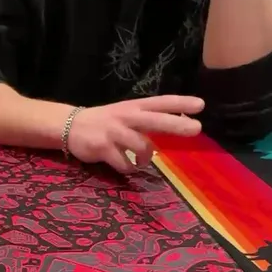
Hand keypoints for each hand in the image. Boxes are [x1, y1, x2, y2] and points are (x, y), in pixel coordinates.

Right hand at [65, 95, 203, 172]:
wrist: (70, 126)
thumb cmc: (105, 121)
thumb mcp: (126, 113)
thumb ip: (149, 118)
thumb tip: (180, 123)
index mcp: (134, 107)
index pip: (161, 102)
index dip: (180, 103)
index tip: (201, 105)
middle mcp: (126, 117)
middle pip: (155, 120)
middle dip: (176, 124)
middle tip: (197, 128)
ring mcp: (114, 132)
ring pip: (142, 147)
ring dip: (145, 159)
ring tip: (141, 161)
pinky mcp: (103, 148)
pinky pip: (124, 164)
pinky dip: (129, 168)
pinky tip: (125, 166)